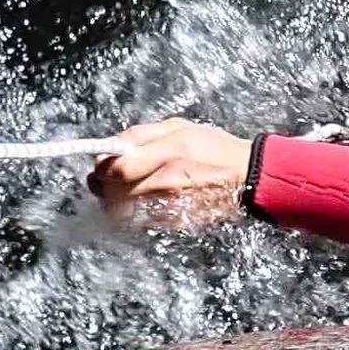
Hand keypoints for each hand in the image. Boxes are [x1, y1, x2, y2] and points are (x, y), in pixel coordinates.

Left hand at [90, 117, 252, 227]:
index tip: (100, 163)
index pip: (117, 168)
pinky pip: (137, 221)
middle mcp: (167, 183)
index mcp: (168, 154)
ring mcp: (169, 206)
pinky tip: (138, 200)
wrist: (248, 178)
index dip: (102, 166)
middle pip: (113, 193)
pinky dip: (129, 213)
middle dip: (101, 184)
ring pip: (121, 211)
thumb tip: (112, 145)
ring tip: (120, 189)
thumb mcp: (180, 127)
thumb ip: (142, 134)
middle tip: (102, 177)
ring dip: (112, 201)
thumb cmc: (214, 148)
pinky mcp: (173, 222)